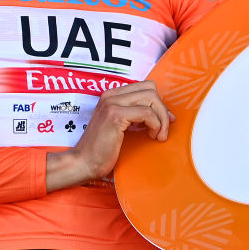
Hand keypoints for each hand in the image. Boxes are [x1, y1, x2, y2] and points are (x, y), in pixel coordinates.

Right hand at [46, 80, 172, 191]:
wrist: (83, 163)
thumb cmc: (102, 149)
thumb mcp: (120, 126)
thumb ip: (135, 115)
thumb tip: (164, 113)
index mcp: (112, 95)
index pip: (145, 86)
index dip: (159, 103)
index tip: (165, 121)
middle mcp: (111, 95)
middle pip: (150, 89)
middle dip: (163, 109)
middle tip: (163, 130)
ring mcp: (112, 104)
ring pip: (151, 98)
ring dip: (162, 118)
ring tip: (158, 135)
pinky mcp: (115, 116)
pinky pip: (147, 113)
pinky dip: (155, 124)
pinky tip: (152, 136)